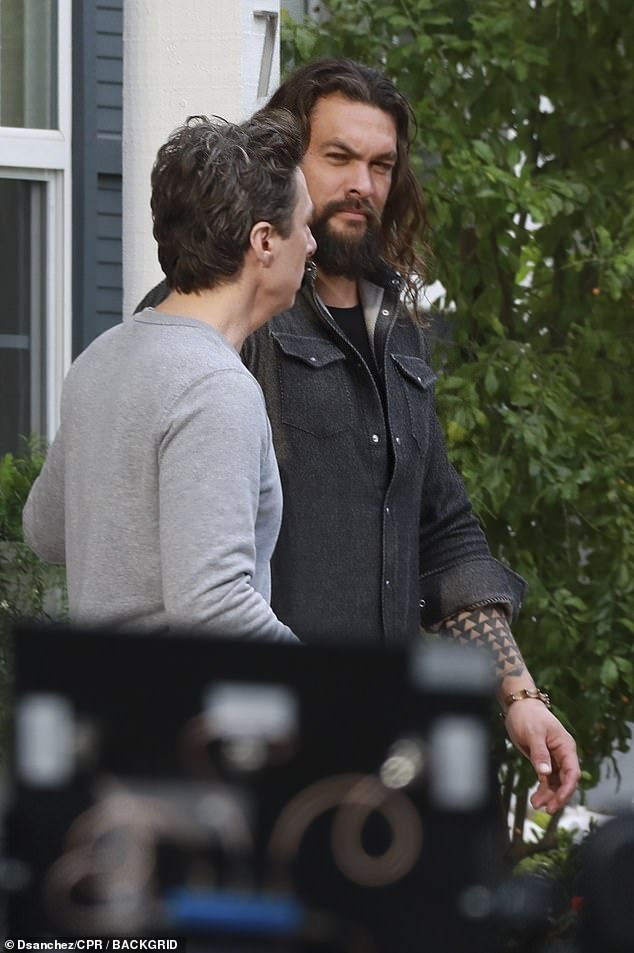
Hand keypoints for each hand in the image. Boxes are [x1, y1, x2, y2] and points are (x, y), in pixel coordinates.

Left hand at [504, 699, 580, 813]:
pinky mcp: (544, 760)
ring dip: (548, 794)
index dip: (567, 789)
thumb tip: (545, 773)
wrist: (519, 706)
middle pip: (565, 781)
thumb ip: (540, 753)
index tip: (558, 800)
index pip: (572, 772)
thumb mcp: (533, 733)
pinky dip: (542, 789)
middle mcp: (563, 754)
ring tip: (536, 805)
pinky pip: (547, 779)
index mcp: (565, 746)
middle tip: (547, 809)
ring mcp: (554, 758)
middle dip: (558, 796)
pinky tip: (536, 798)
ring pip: (556, 782)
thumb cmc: (528, 716)